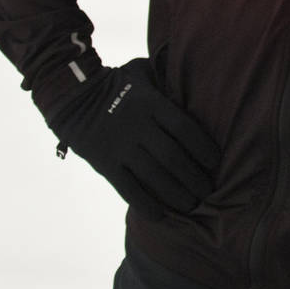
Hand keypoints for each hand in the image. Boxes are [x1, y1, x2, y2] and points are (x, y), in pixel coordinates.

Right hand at [50, 57, 219, 218]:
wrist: (73, 96)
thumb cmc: (118, 84)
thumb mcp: (144, 73)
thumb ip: (167, 81)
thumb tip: (198, 82)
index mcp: (152, 105)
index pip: (184, 129)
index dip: (203, 148)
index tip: (216, 162)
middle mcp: (137, 127)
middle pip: (172, 157)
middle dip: (193, 177)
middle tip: (208, 191)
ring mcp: (120, 147)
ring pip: (152, 176)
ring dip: (175, 194)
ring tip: (191, 205)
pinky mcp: (104, 164)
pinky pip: (127, 188)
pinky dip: (144, 203)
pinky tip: (160, 215)